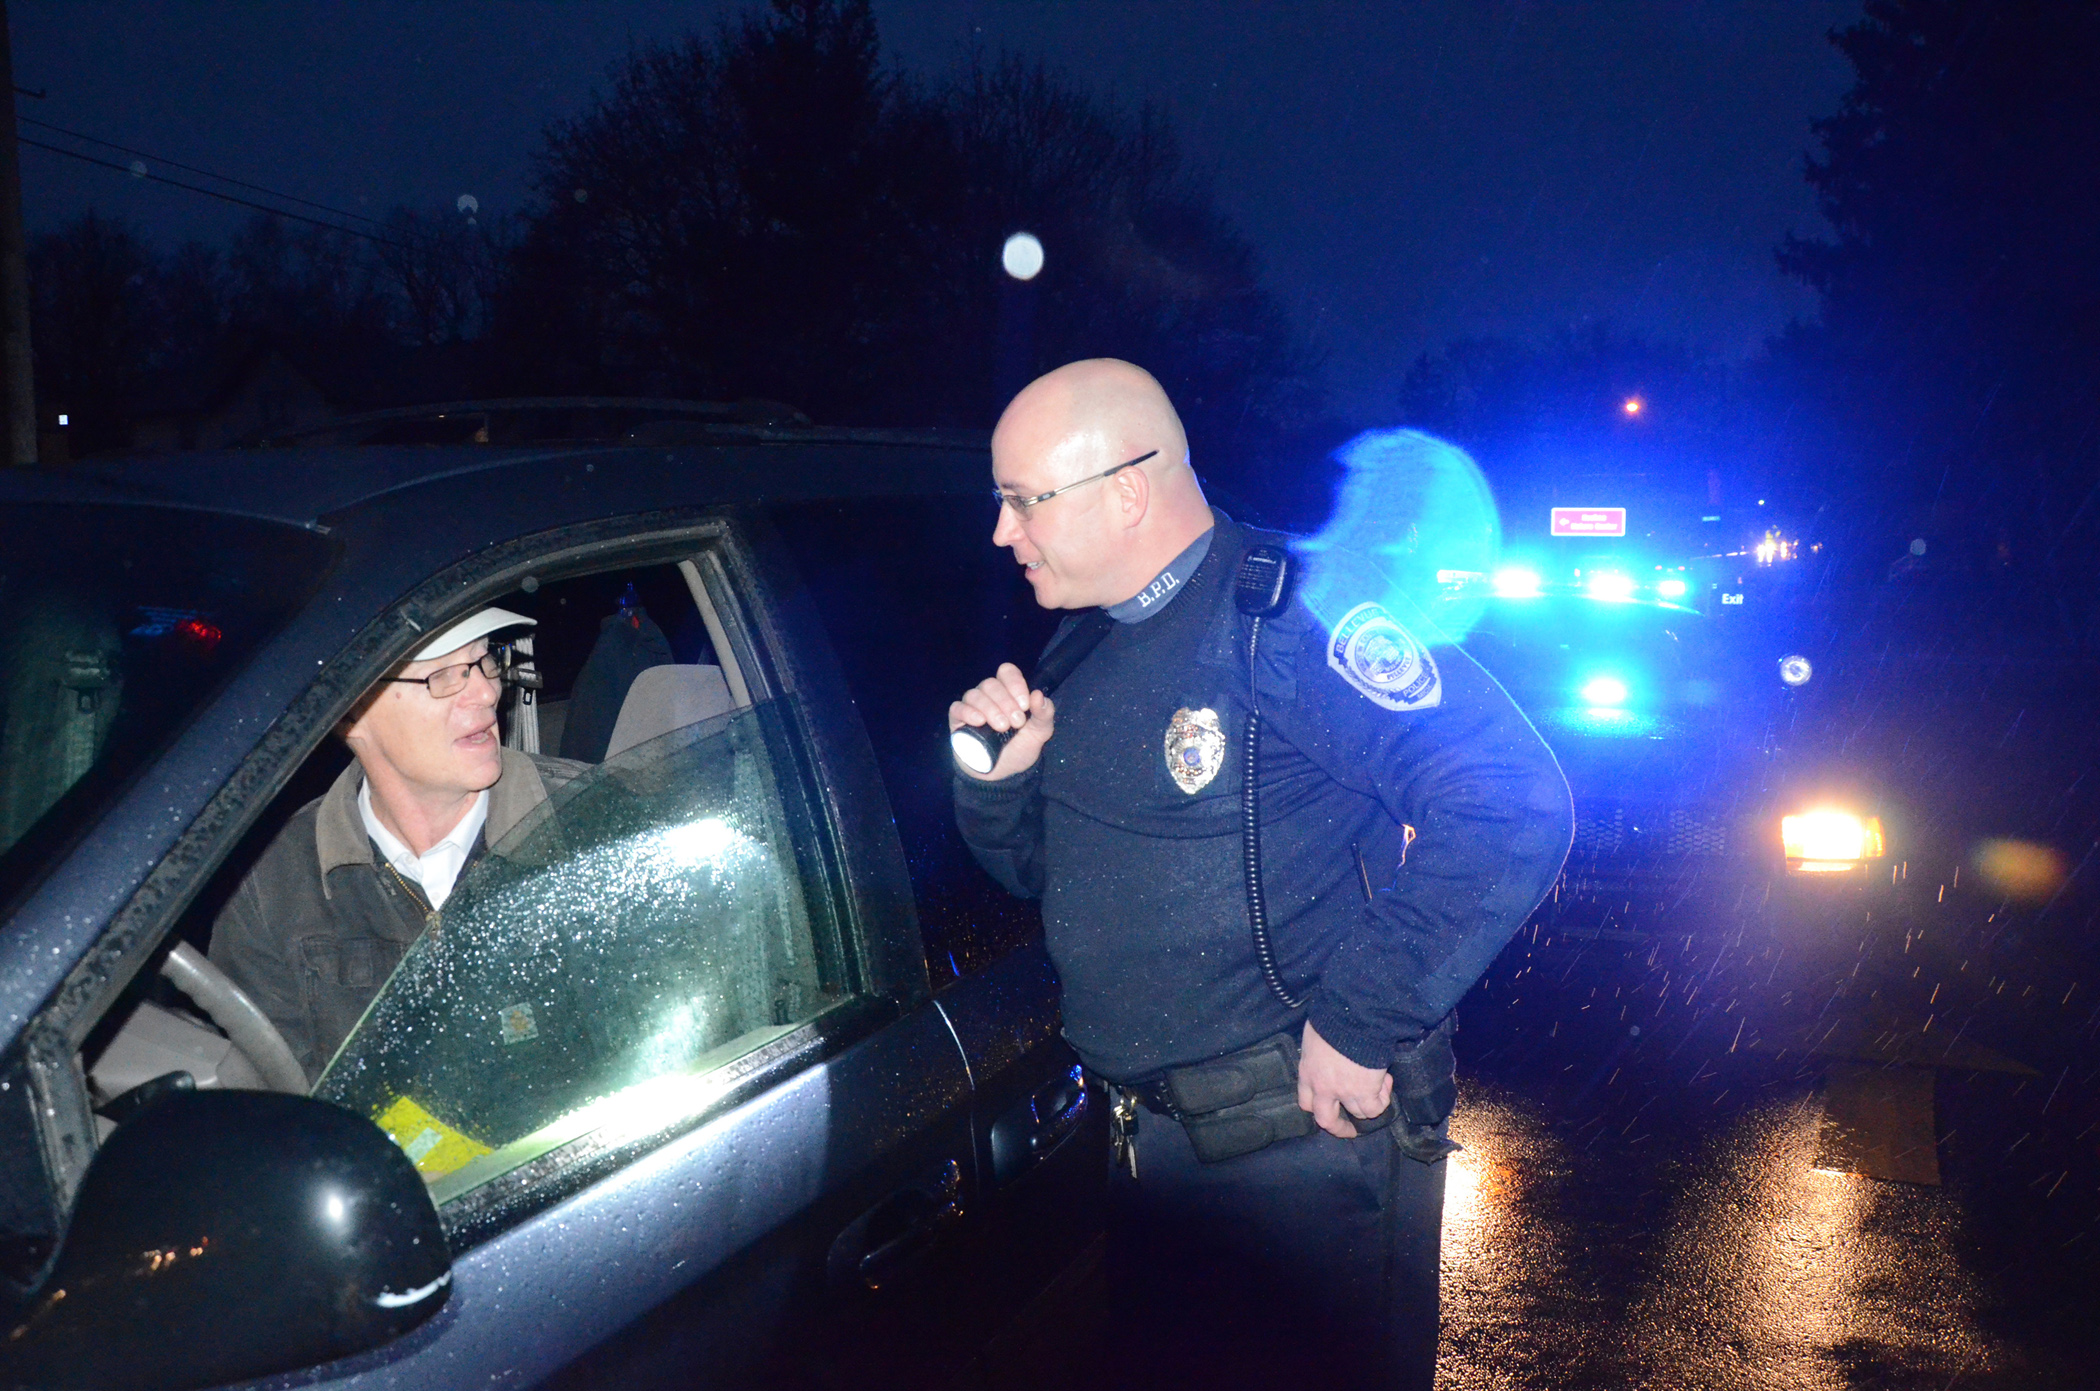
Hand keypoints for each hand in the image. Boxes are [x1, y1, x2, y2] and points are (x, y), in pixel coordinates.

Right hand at [949, 663, 1055, 780]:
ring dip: (990, 708)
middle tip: (1016, 723)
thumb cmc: (1019, 749)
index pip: (1007, 672)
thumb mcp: (1039, 734)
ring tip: (1002, 727)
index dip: (1015, 683)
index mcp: (1009, 692)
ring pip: (975, 694)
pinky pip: (957, 708)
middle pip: (991, 684)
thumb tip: (1038, 695)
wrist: (1003, 775)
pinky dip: (968, 712)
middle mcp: (989, 696)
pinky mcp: (957, 721)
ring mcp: (971, 707)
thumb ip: (1044, 715)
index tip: (1024, 705)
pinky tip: (979, 722)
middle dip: (1006, 702)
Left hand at [1298, 1020, 1392, 1139]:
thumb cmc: (1332, 1018)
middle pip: (1326, 1120)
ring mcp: (1344, 1092)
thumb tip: (1327, 1050)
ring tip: (1379, 1085)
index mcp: (1307, 1073)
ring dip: (1369, 1103)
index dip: (1317, 1107)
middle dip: (1339, 1128)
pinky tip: (1386, 1081)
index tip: (1328, 1107)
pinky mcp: (1365, 1092)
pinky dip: (1383, 1099)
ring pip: (1358, 1114)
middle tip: (1351, 1130)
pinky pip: (1375, 1108)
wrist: (1353, 1017)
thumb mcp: (1315, 1035)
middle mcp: (1322, 1087)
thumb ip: (1320, 1050)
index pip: (1305, 1102)